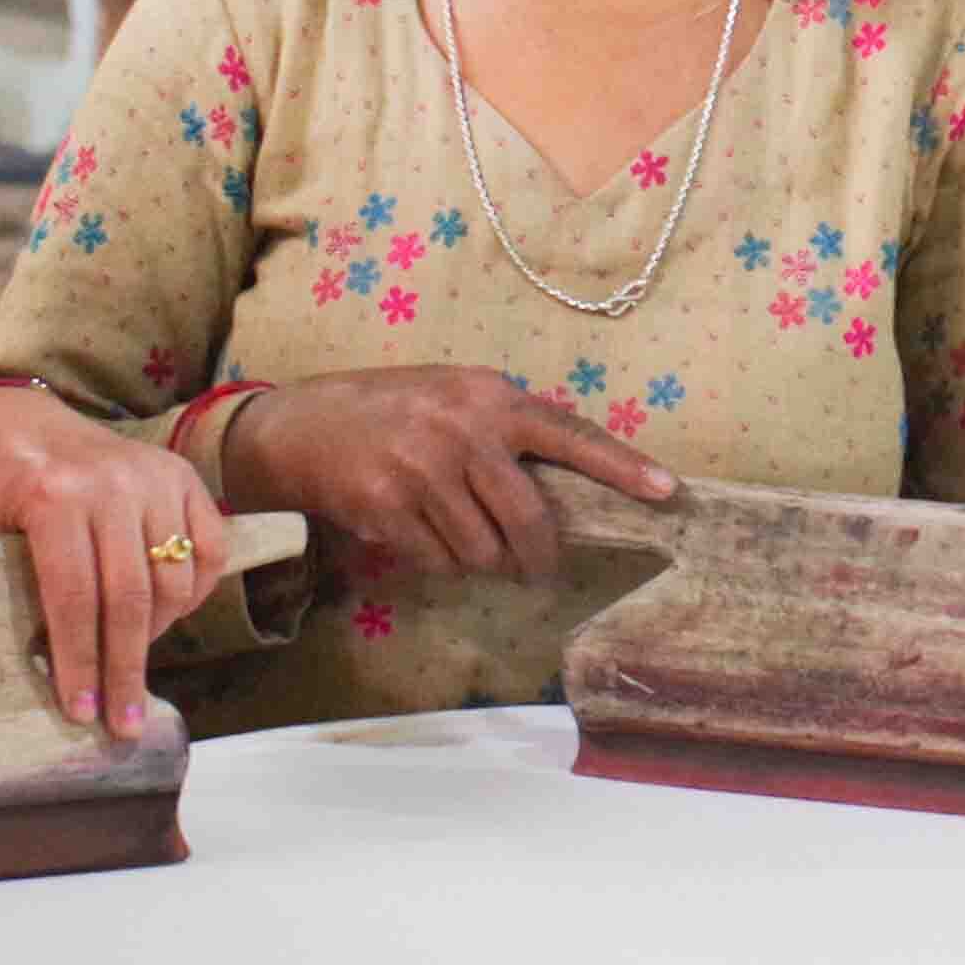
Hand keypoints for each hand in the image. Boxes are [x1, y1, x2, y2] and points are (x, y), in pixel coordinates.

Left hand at [0, 384, 232, 736]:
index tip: (81, 711)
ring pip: (173, 580)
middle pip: (129, 598)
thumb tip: (44, 672)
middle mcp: (111, 485)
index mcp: (54, 498)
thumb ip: (17, 592)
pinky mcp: (182, 474)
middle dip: (125, 669)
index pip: (73, 598)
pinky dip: (196, 592)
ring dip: (157, 632)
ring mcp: (153, 476)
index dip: (78, 661)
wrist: (20, 420)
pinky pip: (208, 548)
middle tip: (124, 722)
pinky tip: (169, 615)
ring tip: (131, 659)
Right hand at [228, 365, 681, 588]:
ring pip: (484, 550)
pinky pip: (439, 562)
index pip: (571, 434)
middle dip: (538, 555)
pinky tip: (417, 537)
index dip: (621, 466)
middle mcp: (462, 430)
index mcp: (490, 397)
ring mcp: (423, 468)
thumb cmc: (389, 410)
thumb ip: (504, 428)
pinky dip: (438, 563)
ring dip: (480, 561)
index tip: (665, 491)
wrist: (299, 425)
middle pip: (530, 518)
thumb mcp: (453, 396)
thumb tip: (564, 483)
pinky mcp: (386, 506)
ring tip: (459, 539)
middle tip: (536, 567)